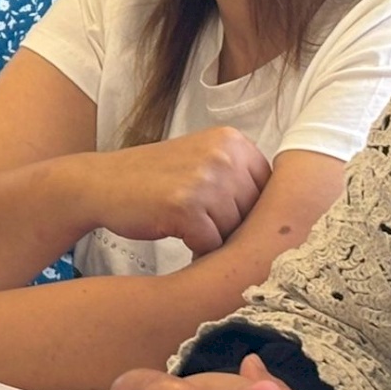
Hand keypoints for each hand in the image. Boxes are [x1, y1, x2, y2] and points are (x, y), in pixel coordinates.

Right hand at [88, 127, 273, 255]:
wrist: (99, 183)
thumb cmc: (154, 180)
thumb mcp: (202, 161)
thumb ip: (241, 177)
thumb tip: (291, 221)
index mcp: (232, 140)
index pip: (270, 191)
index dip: (247, 211)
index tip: (222, 211)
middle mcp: (222, 154)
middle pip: (255, 214)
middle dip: (231, 227)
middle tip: (200, 220)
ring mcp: (205, 179)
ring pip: (236, 233)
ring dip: (214, 240)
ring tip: (187, 225)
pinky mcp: (186, 207)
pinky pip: (211, 246)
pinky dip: (195, 249)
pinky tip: (175, 233)